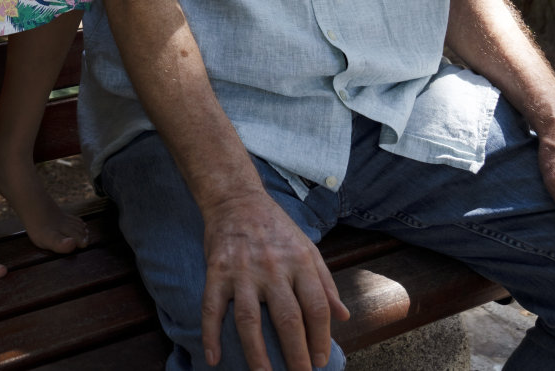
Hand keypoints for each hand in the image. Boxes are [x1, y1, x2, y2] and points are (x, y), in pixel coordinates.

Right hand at [199, 190, 348, 369]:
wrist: (236, 198)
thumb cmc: (276, 227)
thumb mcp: (308, 248)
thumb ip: (326, 283)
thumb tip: (344, 316)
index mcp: (299, 262)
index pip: (316, 307)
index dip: (320, 338)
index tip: (320, 360)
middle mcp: (272, 268)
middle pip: (287, 318)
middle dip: (295, 354)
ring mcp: (242, 271)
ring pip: (249, 320)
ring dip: (256, 353)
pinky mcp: (216, 271)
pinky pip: (212, 307)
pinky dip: (211, 334)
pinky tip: (213, 357)